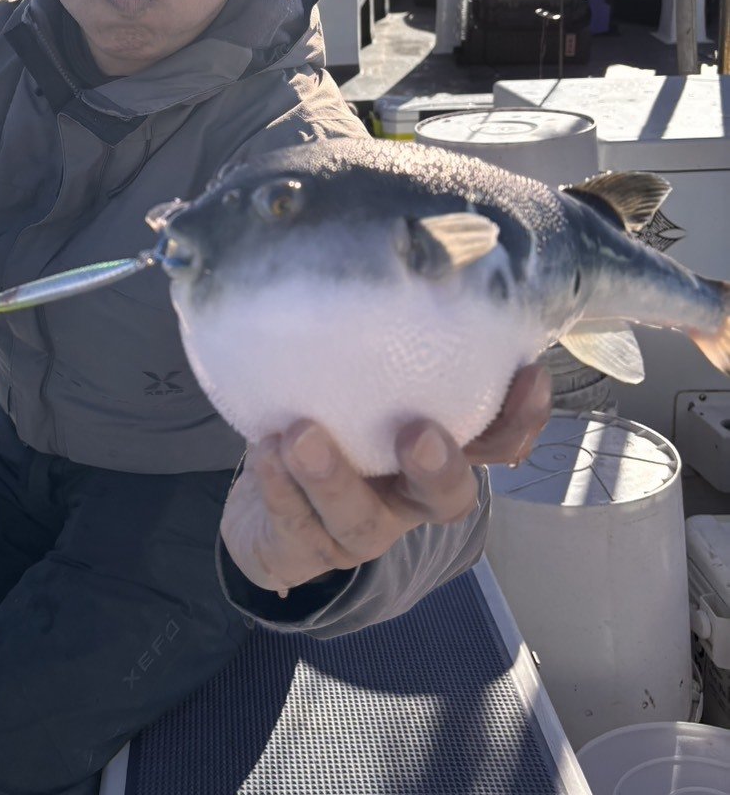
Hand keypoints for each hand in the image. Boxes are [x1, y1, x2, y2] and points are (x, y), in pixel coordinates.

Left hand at [220, 364, 551, 594]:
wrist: (265, 515)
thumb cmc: (324, 423)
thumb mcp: (354, 383)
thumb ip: (378, 343)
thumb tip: (391, 246)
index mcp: (435, 454)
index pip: (496, 442)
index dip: (521, 417)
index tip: (528, 372)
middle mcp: (408, 497)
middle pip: (448, 498)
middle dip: (438, 468)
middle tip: (417, 432)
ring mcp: (362, 530)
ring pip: (360, 517)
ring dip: (332, 475)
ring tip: (301, 434)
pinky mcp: (310, 549)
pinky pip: (298, 524)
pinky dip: (280, 487)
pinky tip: (265, 451)